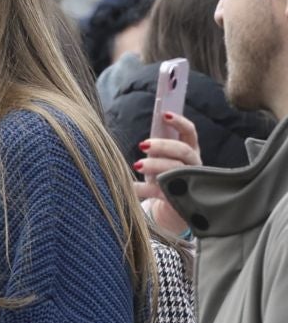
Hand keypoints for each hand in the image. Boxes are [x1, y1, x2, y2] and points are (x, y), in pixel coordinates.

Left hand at [133, 109, 202, 236]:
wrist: (168, 208)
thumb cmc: (163, 175)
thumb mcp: (161, 158)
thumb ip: (158, 145)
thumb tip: (148, 130)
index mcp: (190, 151)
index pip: (190, 132)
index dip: (179, 122)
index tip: (164, 114)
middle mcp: (193, 165)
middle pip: (183, 151)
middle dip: (164, 145)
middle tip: (142, 144)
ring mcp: (188, 182)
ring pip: (175, 170)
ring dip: (155, 165)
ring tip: (136, 164)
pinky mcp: (177, 199)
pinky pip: (160, 191)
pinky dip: (142, 188)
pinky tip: (130, 186)